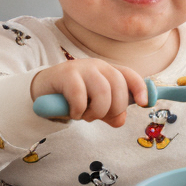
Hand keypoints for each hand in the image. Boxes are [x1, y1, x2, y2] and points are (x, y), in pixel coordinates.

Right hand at [30, 59, 147, 127]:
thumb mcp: (94, 107)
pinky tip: (72, 112)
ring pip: (103, 91)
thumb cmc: (72, 98)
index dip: (140, 88)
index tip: (144, 103)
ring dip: (96, 111)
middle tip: (98, 116)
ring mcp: (81, 68)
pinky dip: (78, 110)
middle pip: (118, 86)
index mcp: (108, 71)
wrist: (41, 91)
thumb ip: (110, 113)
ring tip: (85, 116)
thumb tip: (120, 120)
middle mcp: (97, 66)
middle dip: (113, 108)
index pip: (129, 75)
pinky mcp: (65, 74)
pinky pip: (80, 96)